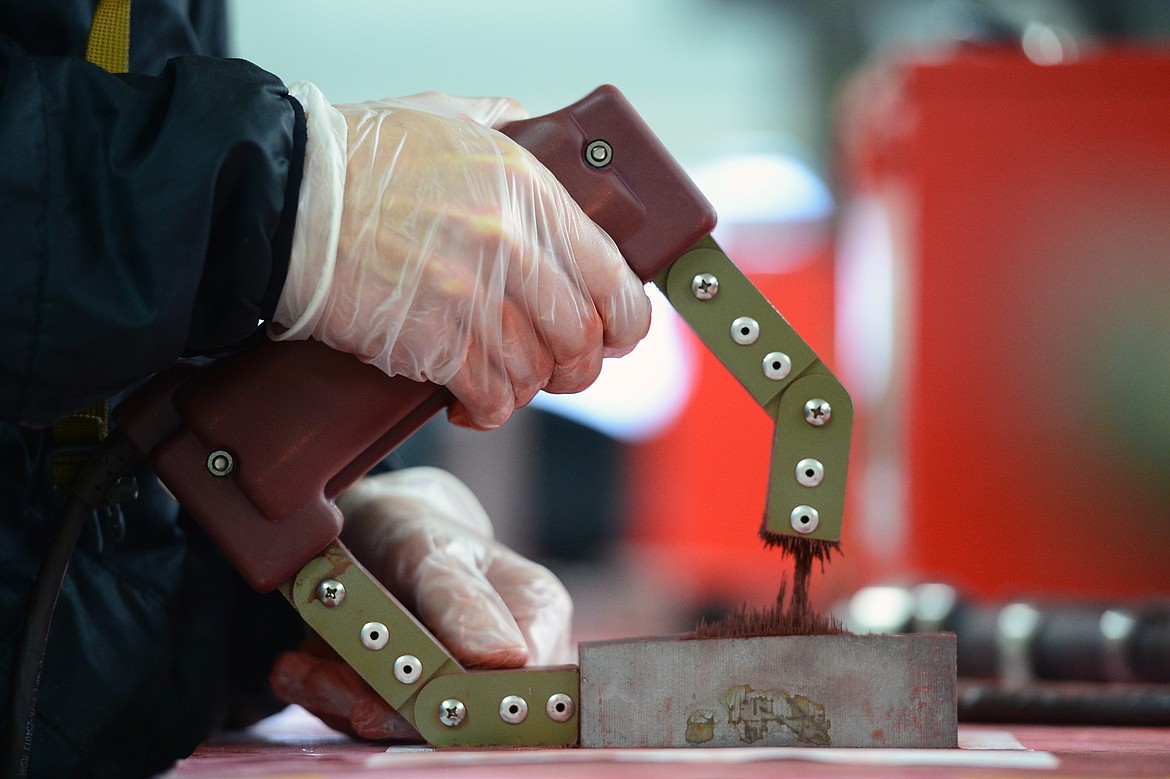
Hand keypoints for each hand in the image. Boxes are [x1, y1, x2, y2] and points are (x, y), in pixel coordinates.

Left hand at [270, 467, 572, 737]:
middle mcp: (505, 658)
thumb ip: (461, 600)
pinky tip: (300, 665)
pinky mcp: (403, 696)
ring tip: (302, 667)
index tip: (402, 699)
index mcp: (536, 616)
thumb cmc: (410, 527)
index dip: (465, 704)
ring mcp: (452, 680)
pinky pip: (367, 717)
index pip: (520, 684)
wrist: (359, 524)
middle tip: (332, 685)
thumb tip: (506, 658)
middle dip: (387, 707)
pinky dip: (326, 696)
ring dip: (345, 702)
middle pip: (460, 714)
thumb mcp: (428, 547)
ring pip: (407, 725)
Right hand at [276, 89, 650, 429]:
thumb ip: (504, 122)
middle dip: (576, 365)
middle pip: (582, 338)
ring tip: (502, 381)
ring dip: (524, 387)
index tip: (614, 335)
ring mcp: (474, 298)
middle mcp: (512, 247)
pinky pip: (490, 396)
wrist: (285, 200)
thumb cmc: (358, 158)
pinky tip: (473, 404)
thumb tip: (537, 128)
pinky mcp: (433, 342)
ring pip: (536, 372)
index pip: (613, 279)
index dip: (624, 322)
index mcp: (529, 193)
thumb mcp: (446, 116)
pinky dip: (488, 410)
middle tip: (556, 368)